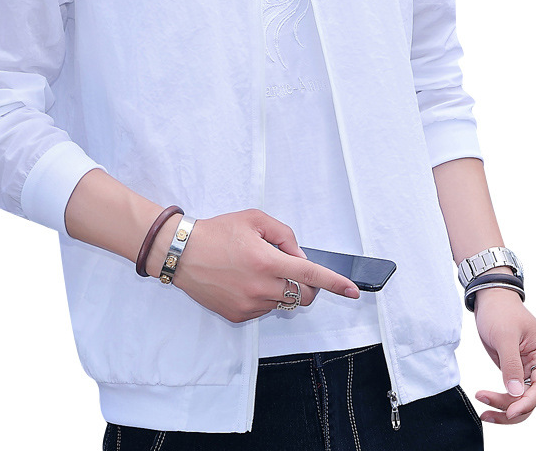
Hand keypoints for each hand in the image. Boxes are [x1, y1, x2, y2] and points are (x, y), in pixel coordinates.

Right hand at [147, 208, 360, 322]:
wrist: (182, 253)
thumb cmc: (217, 232)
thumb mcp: (254, 220)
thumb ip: (284, 235)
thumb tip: (299, 256)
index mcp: (267, 261)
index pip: (310, 276)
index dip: (335, 284)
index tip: (352, 291)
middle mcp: (261, 287)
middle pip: (302, 297)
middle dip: (307, 286)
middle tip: (292, 269)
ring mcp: (249, 305)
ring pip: (282, 302)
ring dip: (280, 289)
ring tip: (256, 270)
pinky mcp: (238, 315)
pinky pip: (263, 309)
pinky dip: (263, 297)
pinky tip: (244, 281)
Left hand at [472, 288, 535, 423]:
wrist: (487, 297)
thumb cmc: (500, 310)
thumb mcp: (504, 335)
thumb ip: (511, 364)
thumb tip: (516, 393)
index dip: (527, 401)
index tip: (511, 411)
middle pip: (531, 396)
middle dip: (511, 407)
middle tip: (487, 411)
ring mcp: (526, 367)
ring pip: (520, 398)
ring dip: (503, 407)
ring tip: (483, 411)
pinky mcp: (513, 369)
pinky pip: (510, 391)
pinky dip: (499, 399)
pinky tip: (485, 400)